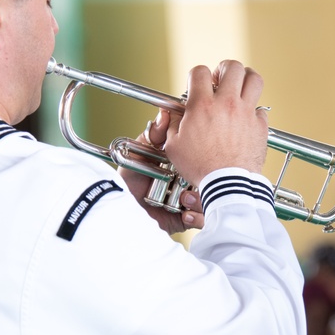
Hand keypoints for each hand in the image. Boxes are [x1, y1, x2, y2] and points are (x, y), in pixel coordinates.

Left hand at [118, 109, 204, 233]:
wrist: (120, 210)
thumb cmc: (128, 182)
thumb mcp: (136, 155)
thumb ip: (150, 136)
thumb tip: (163, 115)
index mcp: (182, 162)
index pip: (201, 154)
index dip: (203, 154)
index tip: (199, 151)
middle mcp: (190, 180)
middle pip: (212, 176)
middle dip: (205, 178)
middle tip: (192, 179)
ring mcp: (192, 200)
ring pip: (213, 197)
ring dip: (200, 199)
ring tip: (184, 198)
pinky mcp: (190, 218)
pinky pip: (205, 218)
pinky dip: (197, 216)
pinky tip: (184, 213)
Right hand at [164, 60, 268, 186]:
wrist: (228, 183)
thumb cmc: (200, 167)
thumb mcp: (174, 145)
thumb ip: (172, 124)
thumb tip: (173, 113)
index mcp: (203, 105)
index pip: (199, 71)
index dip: (196, 75)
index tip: (196, 84)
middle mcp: (227, 103)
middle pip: (231, 66)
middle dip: (223, 69)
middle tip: (219, 79)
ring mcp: (246, 113)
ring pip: (254, 79)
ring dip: (245, 78)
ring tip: (239, 85)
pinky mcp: (260, 125)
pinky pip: (261, 108)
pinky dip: (254, 110)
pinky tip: (246, 117)